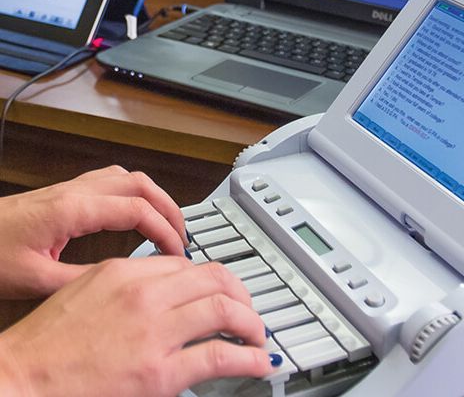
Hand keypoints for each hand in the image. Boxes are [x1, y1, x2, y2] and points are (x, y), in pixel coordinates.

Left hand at [0, 166, 187, 297]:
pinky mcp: (66, 192)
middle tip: (182, 234)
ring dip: (154, 196)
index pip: (136, 209)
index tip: (175, 250)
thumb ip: (80, 279)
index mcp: (72, 210)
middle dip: (169, 208)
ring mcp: (72, 188)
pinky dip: (135, 193)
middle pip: (140, 184)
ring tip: (166, 221)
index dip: (163, 229)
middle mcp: (76, 191)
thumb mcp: (33, 279)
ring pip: (129, 177)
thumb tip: (120, 280)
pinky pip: (113, 180)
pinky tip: (135, 210)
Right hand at [0, 257, 274, 396]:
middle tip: (249, 308)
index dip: (213, 278)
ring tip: (258, 334)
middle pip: (214, 278)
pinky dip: (248, 357)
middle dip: (241, 292)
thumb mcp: (85, 291)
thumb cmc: (44, 343)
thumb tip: (161, 286)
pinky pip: (218, 355)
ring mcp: (155, 332)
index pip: (188, 265)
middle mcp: (145, 295)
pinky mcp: (159, 374)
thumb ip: (127, 283)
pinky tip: (258, 362)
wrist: (19, 381)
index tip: (223, 289)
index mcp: (126, 272)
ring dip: (251, 322)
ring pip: (224, 309)